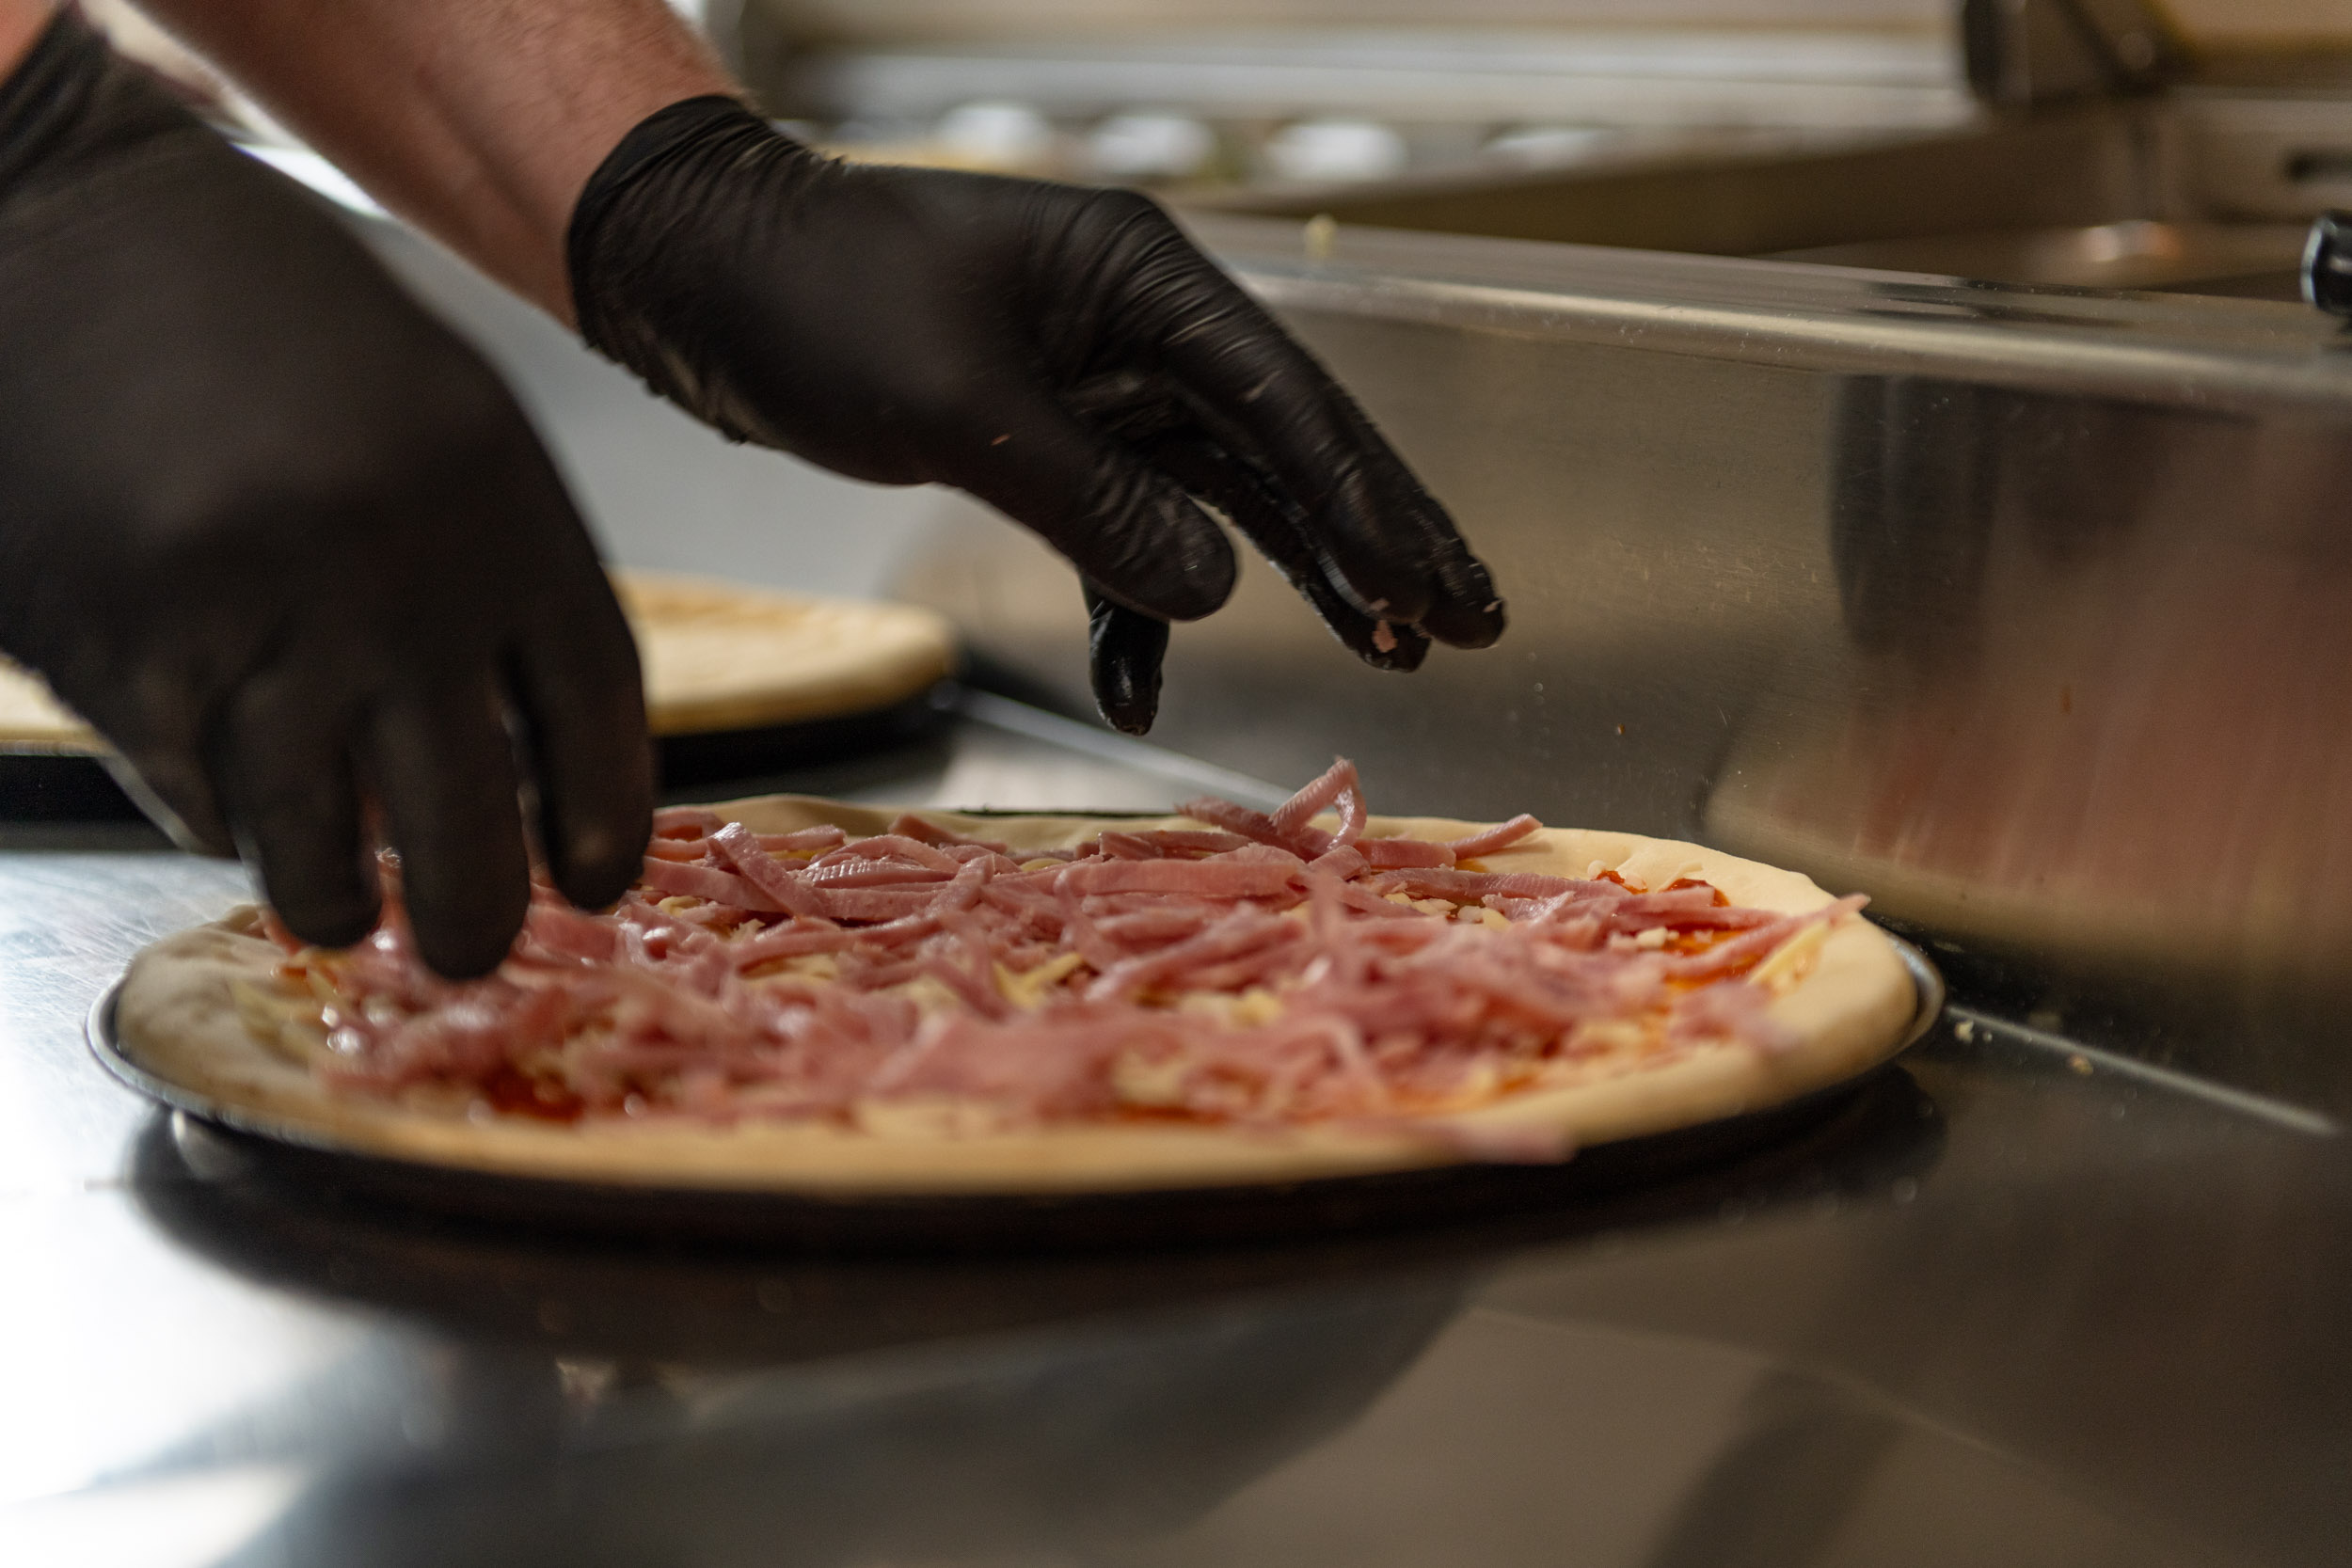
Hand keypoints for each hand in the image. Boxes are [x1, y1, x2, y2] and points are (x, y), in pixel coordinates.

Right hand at [0, 14, 651, 976]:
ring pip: (317, 843)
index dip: (605, 818)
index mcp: (499, 499)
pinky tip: (226, 805)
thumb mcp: (430, 404)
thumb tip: (512, 743)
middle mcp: (395, 573)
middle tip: (468, 954)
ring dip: (333, 898)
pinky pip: (194, 794)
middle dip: (474, 917)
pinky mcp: (121, 652)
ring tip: (341, 911)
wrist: (48, 212)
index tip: (597, 884)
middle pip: (469, 820)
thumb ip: (486, 562)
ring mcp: (255, 621)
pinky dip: (216, 818)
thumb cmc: (250, 302)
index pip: (595, 709)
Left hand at [567, 98, 1504, 733]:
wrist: (698, 279)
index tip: (1432, 587)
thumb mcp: (957, 405)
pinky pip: (1126, 532)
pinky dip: (1137, 608)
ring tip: (1389, 646)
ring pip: (1230, 493)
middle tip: (1470, 616)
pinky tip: (1147, 684)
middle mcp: (1140, 329)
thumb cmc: (811, 301)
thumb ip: (1094, 502)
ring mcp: (1100, 383)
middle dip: (1380, 537)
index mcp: (1140, 283)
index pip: (1287, 404)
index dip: (1370, 504)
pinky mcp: (1052, 438)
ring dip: (1301, 575)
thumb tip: (1214, 593)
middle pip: (1292, 446)